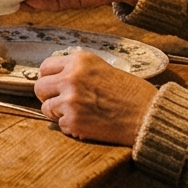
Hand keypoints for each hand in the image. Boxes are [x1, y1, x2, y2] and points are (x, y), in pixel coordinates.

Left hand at [33, 47, 154, 144]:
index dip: (49, 78)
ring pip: (46, 108)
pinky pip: (60, 125)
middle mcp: (71, 78)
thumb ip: (79, 70)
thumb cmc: (131, 93)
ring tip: (79, 113)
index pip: (45, 67)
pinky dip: (71, 126)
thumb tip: (56, 77)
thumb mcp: (103, 68)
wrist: (148, 115)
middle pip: (39, 87)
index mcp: (79, 61)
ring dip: (58, 113)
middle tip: (62, 102)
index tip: (54, 85)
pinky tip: (88, 123)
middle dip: (48, 96)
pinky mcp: (73, 121)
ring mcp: (70, 100)